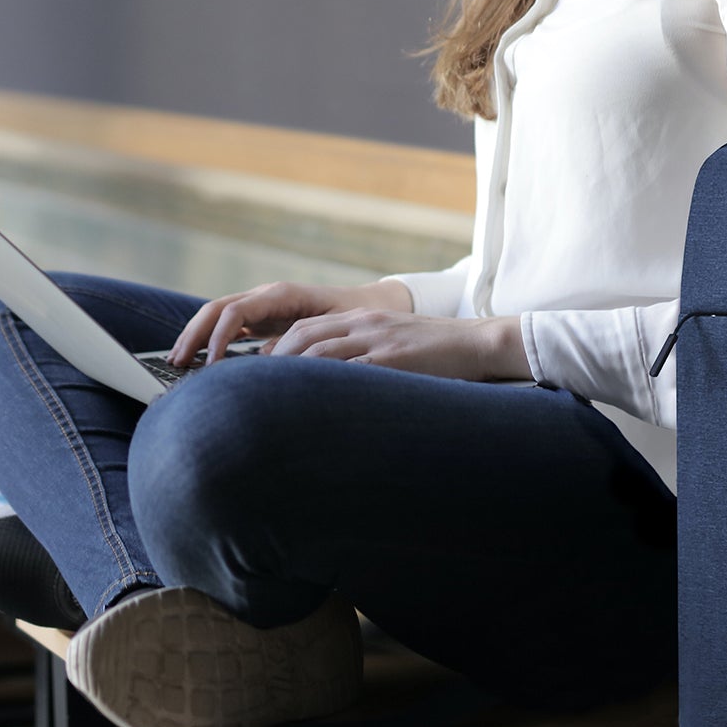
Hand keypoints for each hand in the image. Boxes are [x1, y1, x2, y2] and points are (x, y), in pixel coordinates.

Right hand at [170, 279, 412, 365]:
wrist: (372, 306)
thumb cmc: (357, 316)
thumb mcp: (333, 329)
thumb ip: (304, 344)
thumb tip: (270, 367)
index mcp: (282, 295)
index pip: (237, 310)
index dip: (218, 336)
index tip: (209, 365)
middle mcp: (267, 297)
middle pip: (217, 309)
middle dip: (194, 334)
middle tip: (175, 363)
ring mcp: (263, 306)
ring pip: (218, 316)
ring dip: (196, 336)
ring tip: (176, 363)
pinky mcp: (264, 319)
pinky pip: (229, 326)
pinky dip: (211, 341)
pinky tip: (199, 363)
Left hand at [265, 307, 510, 382]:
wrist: (478, 342)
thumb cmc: (437, 353)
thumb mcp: (393, 344)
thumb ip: (362, 356)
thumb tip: (330, 387)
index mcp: (360, 319)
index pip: (305, 329)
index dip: (275, 352)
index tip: (254, 376)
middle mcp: (363, 324)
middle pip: (303, 337)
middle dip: (272, 363)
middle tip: (249, 390)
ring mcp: (378, 340)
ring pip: (320, 353)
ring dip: (290, 377)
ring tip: (268, 402)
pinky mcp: (394, 359)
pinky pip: (352, 372)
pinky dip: (326, 388)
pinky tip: (309, 407)